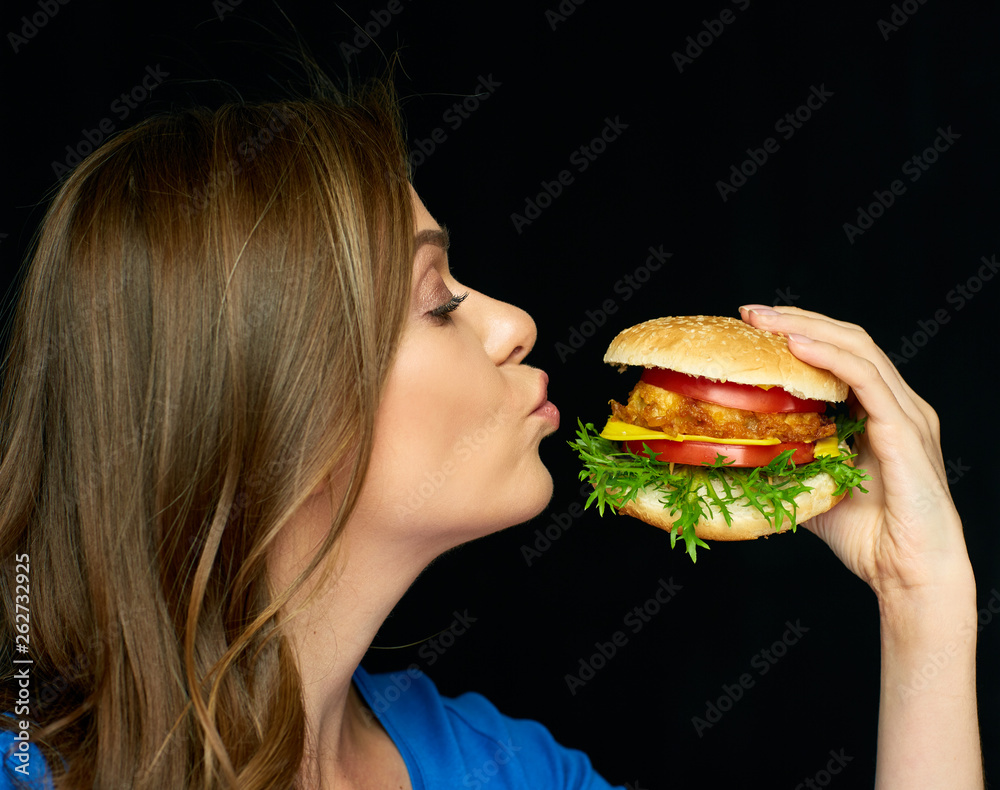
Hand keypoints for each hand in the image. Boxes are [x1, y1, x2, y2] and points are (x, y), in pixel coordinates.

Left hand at [738, 305, 973, 599]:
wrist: (908, 575)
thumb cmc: (868, 538)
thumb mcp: (813, 489)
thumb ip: (789, 465)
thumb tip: (742, 456)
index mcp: (879, 414)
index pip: (840, 355)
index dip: (799, 334)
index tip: (752, 327)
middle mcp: (897, 405)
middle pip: (848, 340)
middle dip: (797, 320)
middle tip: (751, 313)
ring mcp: (905, 415)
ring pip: (858, 350)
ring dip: (807, 329)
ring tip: (766, 321)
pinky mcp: (906, 431)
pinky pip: (867, 381)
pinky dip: (830, 358)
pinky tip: (797, 346)